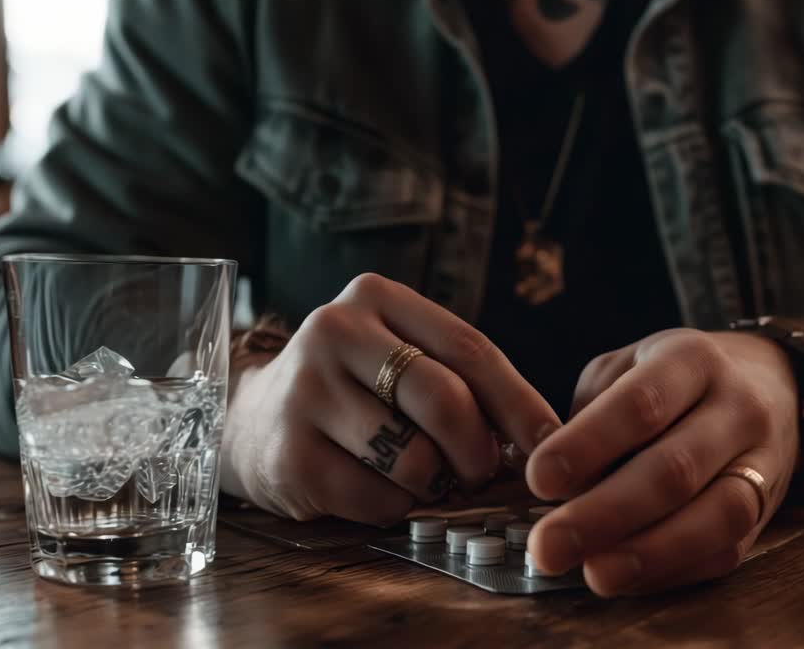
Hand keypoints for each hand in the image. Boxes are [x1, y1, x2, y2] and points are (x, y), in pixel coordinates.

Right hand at [220, 273, 561, 525]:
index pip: (470, 349)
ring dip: (434, 483)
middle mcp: (334, 331)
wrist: (251, 419)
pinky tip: (379, 490)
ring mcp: (305, 392)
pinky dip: (396, 506)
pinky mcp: (290, 456)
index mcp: (376, 297)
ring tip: (421, 476)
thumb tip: (544, 436)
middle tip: (481, 472)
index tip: (552, 442)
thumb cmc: (353, 389)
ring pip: (414, 457)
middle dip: (479, 449)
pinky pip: (378, 499)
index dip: (520, 403)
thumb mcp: (399, 356)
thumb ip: (460, 379)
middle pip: (443, 400)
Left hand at [525, 329, 798, 595]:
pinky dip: (673, 570)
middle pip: (675, 469)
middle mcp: (738, 408)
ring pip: (716, 517)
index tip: (539, 480)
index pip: (640, 405)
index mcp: (692, 360)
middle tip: (548, 546)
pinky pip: (725, 550)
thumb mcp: (626, 368)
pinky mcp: (768, 510)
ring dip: (648, 554)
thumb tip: (555, 486)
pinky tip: (626, 579)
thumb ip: (589, 416)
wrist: (769, 381)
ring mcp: (763, 462)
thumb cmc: (671, 379)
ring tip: (593, 576)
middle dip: (605, 514)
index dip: (588, 445)